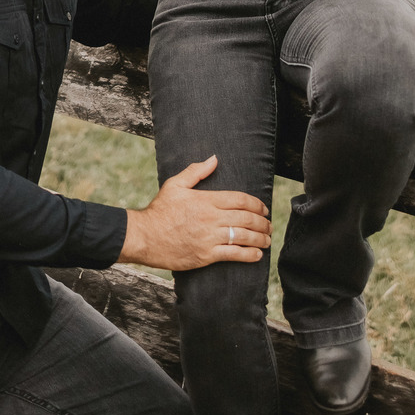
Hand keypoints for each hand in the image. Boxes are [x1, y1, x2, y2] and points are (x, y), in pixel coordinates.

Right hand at [119, 155, 271, 270]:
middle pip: (245, 217)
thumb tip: (214, 159)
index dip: (255, 203)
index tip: (263, 208)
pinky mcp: (206, 256)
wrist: (145, 236)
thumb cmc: (160, 210)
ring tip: (267, 238)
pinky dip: (249, 254)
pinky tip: (257, 254)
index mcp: (206, 200)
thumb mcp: (175, 185)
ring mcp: (209, 238)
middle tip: (269, 224)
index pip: (239, 199)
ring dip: (260, 237)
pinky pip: (233, 254)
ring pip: (243, 236)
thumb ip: (196, 171)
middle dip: (262, 221)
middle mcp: (211, 218)